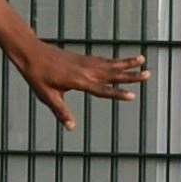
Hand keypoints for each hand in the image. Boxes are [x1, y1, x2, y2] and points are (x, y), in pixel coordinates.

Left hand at [15, 45, 150, 129]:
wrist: (31, 53)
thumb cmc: (37, 76)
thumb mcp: (47, 96)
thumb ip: (61, 111)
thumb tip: (71, 128)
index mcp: (78, 81)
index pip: (102, 90)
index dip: (117, 93)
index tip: (132, 96)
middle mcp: (85, 71)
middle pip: (112, 74)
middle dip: (131, 76)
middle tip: (148, 74)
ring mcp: (85, 63)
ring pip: (110, 64)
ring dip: (126, 63)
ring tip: (142, 60)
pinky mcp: (82, 58)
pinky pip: (102, 60)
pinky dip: (114, 60)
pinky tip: (122, 61)